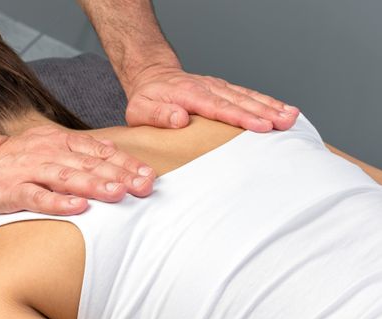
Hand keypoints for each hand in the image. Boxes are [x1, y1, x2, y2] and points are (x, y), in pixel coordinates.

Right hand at [0, 126, 154, 214]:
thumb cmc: (19, 156)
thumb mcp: (51, 143)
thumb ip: (82, 147)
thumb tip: (111, 149)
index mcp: (62, 143)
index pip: (100, 152)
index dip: (126, 163)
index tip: (148, 175)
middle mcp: (50, 154)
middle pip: (89, 165)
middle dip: (119, 175)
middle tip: (144, 187)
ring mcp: (31, 171)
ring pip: (67, 178)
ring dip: (94, 185)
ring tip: (118, 193)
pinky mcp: (14, 190)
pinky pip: (38, 197)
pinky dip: (59, 203)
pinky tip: (79, 208)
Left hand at [125, 66, 299, 131]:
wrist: (152, 77)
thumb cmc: (146, 98)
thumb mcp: (140, 109)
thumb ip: (158, 114)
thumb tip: (179, 118)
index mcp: (188, 94)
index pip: (218, 107)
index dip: (240, 117)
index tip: (260, 126)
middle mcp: (207, 87)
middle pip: (240, 101)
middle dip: (265, 112)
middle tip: (286, 123)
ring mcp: (217, 87)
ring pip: (248, 96)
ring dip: (271, 106)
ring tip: (292, 117)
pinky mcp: (223, 89)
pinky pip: (247, 95)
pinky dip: (267, 102)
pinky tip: (283, 109)